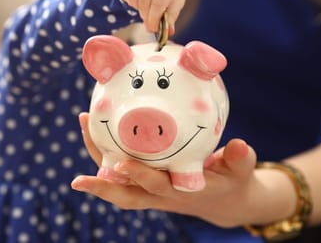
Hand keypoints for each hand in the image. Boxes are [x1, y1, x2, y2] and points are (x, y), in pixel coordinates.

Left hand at [72, 112, 259, 227]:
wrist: (225, 198)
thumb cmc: (233, 179)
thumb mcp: (242, 170)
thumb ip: (240, 158)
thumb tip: (240, 146)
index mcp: (183, 191)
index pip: (156, 187)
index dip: (139, 177)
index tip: (121, 163)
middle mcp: (161, 194)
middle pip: (125, 196)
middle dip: (102, 187)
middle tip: (78, 179)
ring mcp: (150, 191)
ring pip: (117, 184)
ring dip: (96, 160)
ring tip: (84, 122)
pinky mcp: (145, 183)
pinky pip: (119, 172)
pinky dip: (104, 152)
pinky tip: (95, 124)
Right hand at [119, 0, 184, 33]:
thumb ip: (172, 15)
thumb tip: (168, 32)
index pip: (158, 2)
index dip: (154, 18)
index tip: (153, 29)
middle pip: (144, 2)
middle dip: (146, 16)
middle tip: (149, 23)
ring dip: (138, 8)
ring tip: (146, 7)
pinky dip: (131, 1)